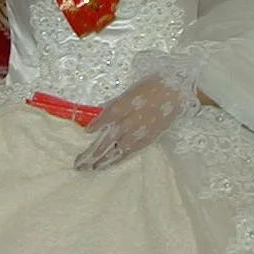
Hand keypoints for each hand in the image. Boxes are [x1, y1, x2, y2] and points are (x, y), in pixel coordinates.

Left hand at [75, 73, 196, 170]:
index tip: (86, 132)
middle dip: (90, 155)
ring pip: (114, 152)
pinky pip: (128, 153)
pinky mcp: (146, 140)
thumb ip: (115, 103)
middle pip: (104, 143)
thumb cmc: (152, 85)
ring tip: (89, 169)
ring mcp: (136, 134)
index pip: (102, 120)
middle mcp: (127, 123)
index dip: (94, 126)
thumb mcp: (129, 89)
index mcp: (121, 107)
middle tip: (78, 165)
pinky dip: (117, 159)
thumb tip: (103, 111)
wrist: (176, 92)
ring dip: (101, 161)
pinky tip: (108, 164)